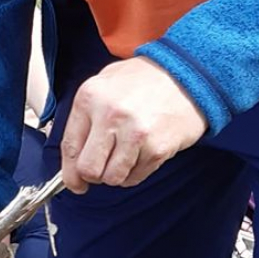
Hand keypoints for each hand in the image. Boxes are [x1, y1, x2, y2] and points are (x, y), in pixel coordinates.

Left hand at [60, 58, 205, 191]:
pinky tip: (143, 153)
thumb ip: (85, 115)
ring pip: (112, 178)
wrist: (189, 74)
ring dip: (117, 175)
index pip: (70, 147)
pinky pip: (135, 177)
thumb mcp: (106, 83)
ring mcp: (134, 133)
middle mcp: (110, 115)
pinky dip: (136, 172)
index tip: (75, 183)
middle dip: (93, 176)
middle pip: (88, 169)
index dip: (69, 173)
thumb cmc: (144, 81)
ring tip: (127, 156)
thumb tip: (71, 157)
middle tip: (103, 169)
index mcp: (90, 97)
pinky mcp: (156, 148)